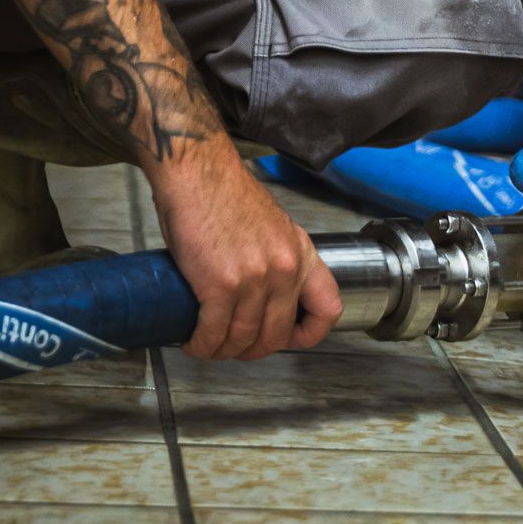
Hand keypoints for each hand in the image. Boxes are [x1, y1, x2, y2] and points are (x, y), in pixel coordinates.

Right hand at [148, 143, 342, 360]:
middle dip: (254, 350)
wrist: (197, 172)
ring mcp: (255, 279)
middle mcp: (285, 269)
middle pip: (277, 334)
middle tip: (235, 347)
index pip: (329, 308)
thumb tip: (266, 295)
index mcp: (302, 253)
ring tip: (208, 344)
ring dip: (223, 351)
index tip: (290, 339)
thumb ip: (277, 260)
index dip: (310, 334)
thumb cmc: (225, 194)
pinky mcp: (220, 285)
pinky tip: (193, 341)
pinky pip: (214, 333)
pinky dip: (201, 345)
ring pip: (244, 339)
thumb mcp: (272, 228)